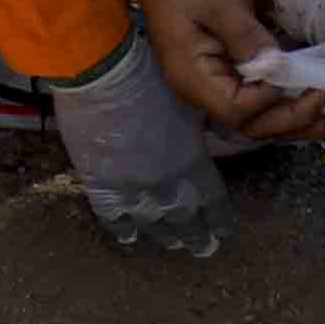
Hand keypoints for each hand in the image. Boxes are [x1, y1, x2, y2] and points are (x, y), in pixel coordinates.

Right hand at [42, 39, 227, 256]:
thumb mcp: (191, 104)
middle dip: (196, 235)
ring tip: (172, 245)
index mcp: (191, 162)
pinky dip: (122, 228)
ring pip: (151, 222)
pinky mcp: (99, 183)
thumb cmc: (151, 77)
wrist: (102, 74)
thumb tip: (210, 144)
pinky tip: (129, 236)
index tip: (225, 232)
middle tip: (203, 249)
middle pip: (185, 218)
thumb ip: (201, 133)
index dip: (220, 219)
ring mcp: (131, 187)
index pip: (213, 200)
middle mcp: (164, 182)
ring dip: (163, 235)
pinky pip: (112, 215)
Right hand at [133, 0, 324, 145]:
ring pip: (260, 119)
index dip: (268, 98)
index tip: (295, 73)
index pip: (236, 108)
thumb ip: (245, 35)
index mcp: (193, 77)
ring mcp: (219, 85)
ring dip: (299, 123)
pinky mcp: (233, 76)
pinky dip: (290, 105)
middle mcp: (205, 91)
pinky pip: (262, 101)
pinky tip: (318, 108)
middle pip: (251, 124)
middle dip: (294, 121)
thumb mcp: (219, 1)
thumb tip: (276, 65)